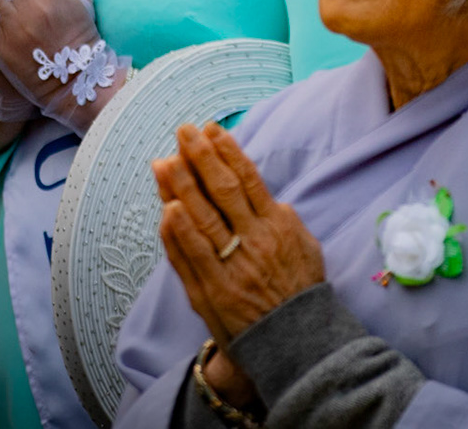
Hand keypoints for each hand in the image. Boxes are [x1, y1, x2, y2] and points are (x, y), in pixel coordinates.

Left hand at [156, 122, 325, 343]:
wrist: (294, 338)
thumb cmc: (299, 288)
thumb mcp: (304, 244)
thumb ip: (281, 217)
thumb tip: (261, 194)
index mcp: (277, 225)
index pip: (247, 178)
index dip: (227, 151)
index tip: (211, 129)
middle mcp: (254, 241)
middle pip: (222, 191)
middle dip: (200, 157)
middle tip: (182, 131)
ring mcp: (231, 266)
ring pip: (202, 219)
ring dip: (180, 188)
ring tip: (164, 162)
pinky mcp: (212, 292)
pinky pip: (190, 257)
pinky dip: (177, 233)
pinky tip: (166, 209)